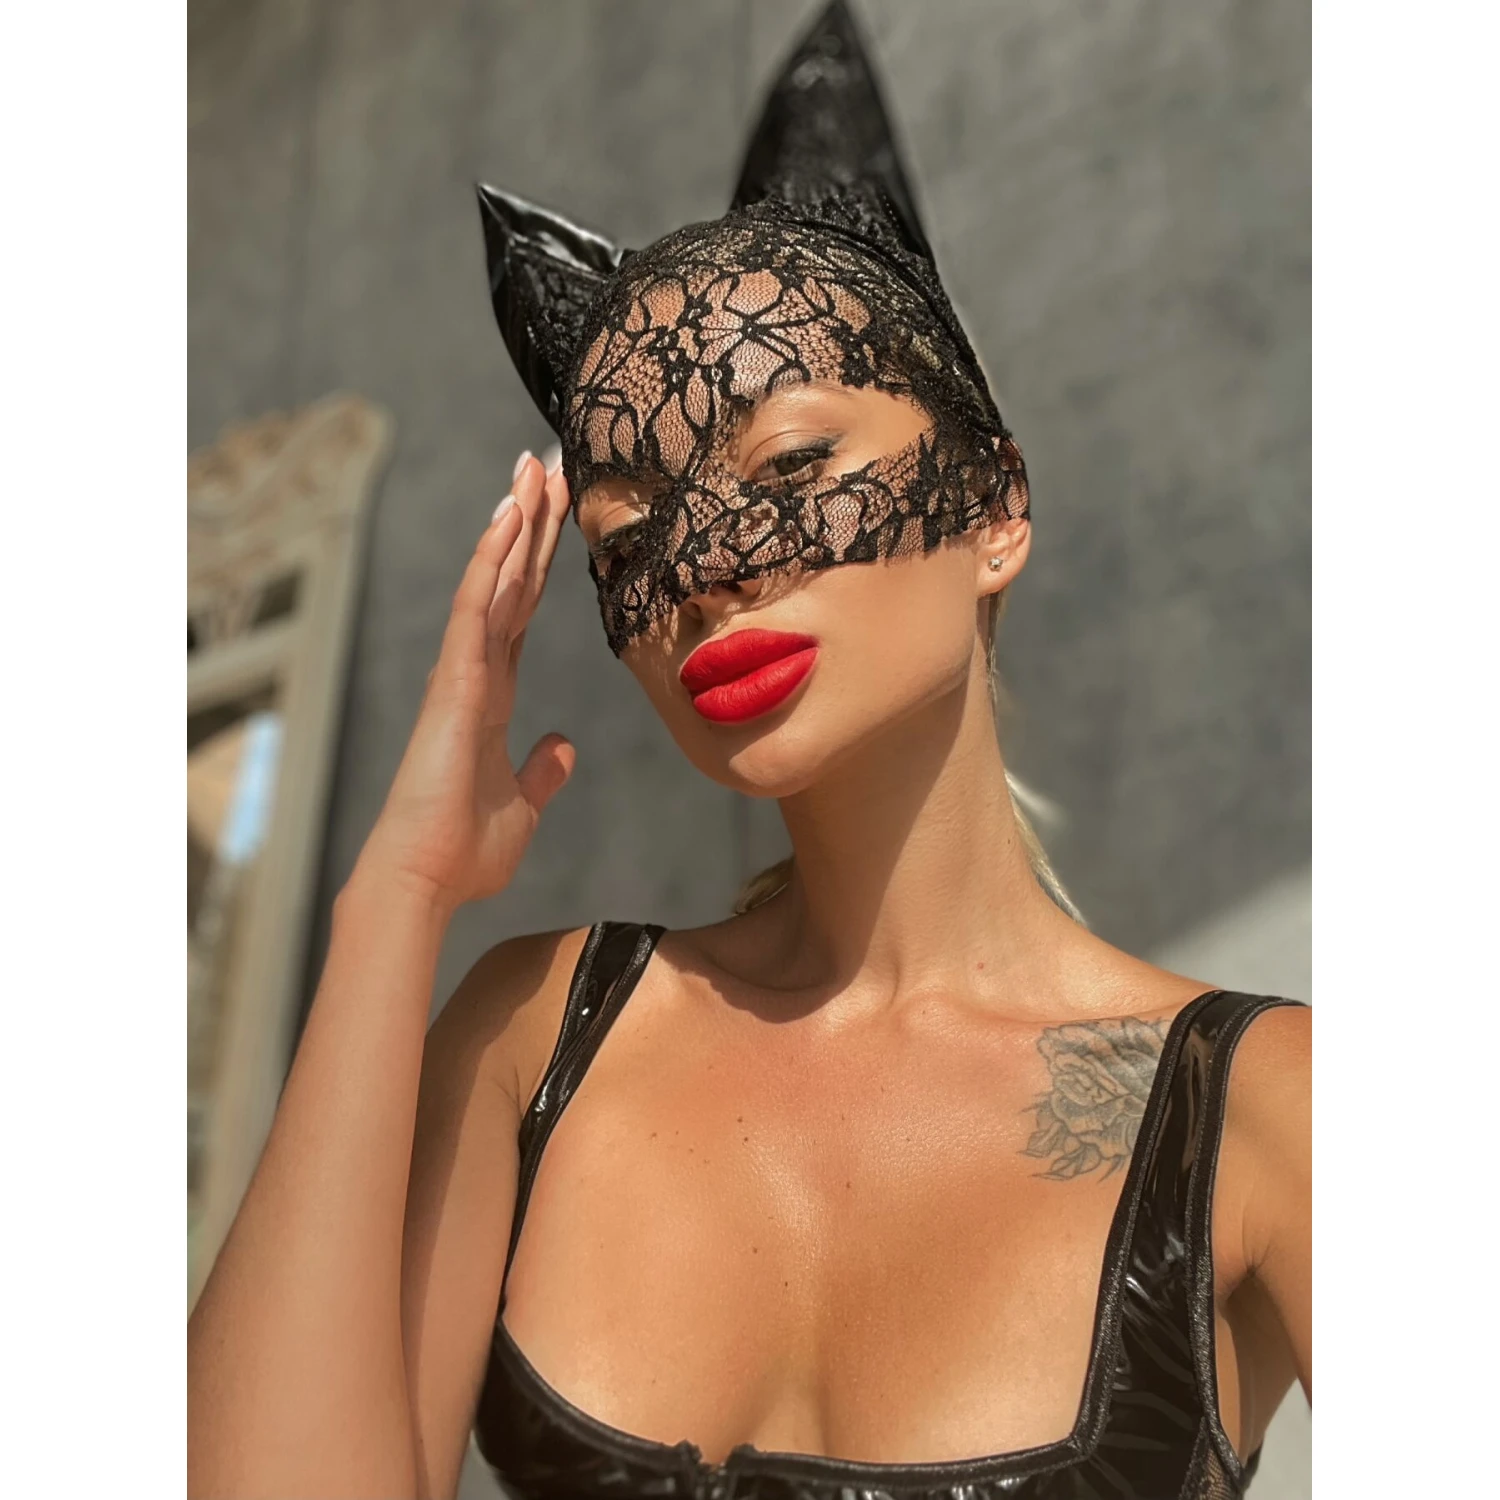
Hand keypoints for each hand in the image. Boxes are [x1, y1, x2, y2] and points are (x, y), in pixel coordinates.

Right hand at [355, 454, 576, 912]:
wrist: (426, 880)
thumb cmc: (464, 850)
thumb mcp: (523, 804)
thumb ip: (542, 771)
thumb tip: (563, 746)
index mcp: (492, 694)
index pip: (523, 611)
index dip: (539, 560)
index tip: (555, 512)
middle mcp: (476, 672)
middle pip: (511, 582)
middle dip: (530, 523)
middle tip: (544, 464)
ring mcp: (463, 672)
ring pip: (493, 581)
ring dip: (514, 525)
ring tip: (531, 469)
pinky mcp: (454, 683)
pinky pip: (477, 609)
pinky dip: (491, 562)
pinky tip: (508, 519)